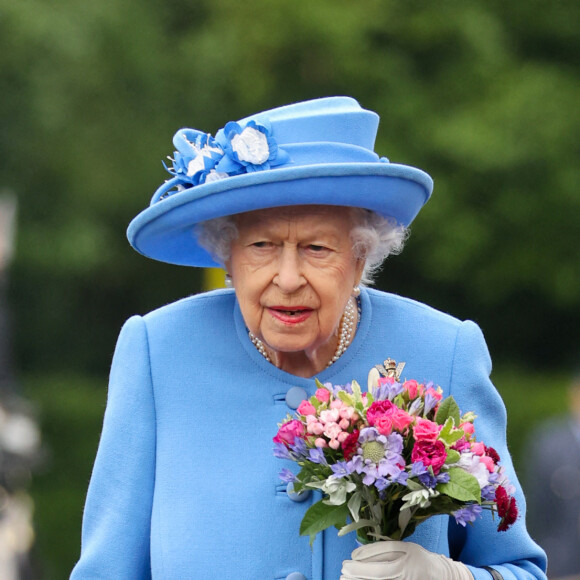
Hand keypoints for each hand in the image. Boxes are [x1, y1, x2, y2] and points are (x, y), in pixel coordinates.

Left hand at [340, 541, 472, 579]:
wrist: (441, 575)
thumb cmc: (420, 558)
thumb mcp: (404, 547)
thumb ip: (384, 549)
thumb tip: (358, 553)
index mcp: (405, 558)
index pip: (380, 560)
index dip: (362, 560)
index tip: (348, 559)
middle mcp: (404, 572)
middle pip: (378, 574)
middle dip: (357, 573)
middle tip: (343, 570)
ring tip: (346, 578)